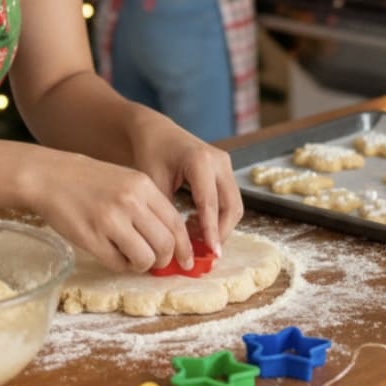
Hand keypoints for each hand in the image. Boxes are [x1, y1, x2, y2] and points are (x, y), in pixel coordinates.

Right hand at [29, 153, 194, 273]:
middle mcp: (130, 202)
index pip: (176, 223)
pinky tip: (113, 254)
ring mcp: (110, 220)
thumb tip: (170, 239)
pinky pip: (118, 264)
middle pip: (165, 244)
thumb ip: (148, 205)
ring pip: (144, 258)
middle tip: (155, 262)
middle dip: (164, 260)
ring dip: (142, 265)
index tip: (185, 261)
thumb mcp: (125, 181)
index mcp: (142, 185)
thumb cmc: (89, 180)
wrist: (49, 176)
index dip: (184, 247)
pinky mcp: (91, 238)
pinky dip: (120, 265)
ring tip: (132, 258)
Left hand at [126, 113, 243, 256]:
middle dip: (221, 233)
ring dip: (220, 226)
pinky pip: (229, 199)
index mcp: (200, 160)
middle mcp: (219, 161)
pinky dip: (218, 217)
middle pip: (231, 206)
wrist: (156, 131)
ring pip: (234, 205)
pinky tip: (197, 225)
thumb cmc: (151, 152)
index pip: (209, 203)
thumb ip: (166, 212)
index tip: (211, 254)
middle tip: (204, 253)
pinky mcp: (225, 170)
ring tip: (196, 239)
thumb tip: (173, 245)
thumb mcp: (153, 182)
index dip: (211, 231)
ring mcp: (225, 165)